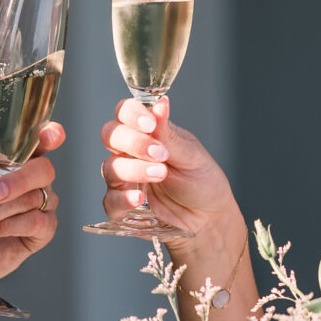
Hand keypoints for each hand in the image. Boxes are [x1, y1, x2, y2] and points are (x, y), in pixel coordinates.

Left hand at [0, 113, 65, 293]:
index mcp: (16, 158)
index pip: (42, 140)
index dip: (51, 135)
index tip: (48, 136)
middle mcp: (32, 179)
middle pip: (44, 170)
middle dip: (17, 181)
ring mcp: (39, 205)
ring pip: (35, 199)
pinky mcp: (41, 232)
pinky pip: (37, 223)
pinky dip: (11, 225)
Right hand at [102, 98, 236, 255]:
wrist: (209, 217)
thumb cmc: (201, 180)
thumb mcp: (191, 156)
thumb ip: (169, 135)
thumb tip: (160, 103)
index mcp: (146, 133)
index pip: (125, 113)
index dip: (131, 114)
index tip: (150, 124)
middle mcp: (130, 152)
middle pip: (110, 136)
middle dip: (133, 142)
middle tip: (160, 154)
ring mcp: (124, 178)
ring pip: (110, 167)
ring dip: (134, 170)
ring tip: (161, 174)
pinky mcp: (122, 205)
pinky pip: (110, 201)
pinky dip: (123, 199)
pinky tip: (140, 198)